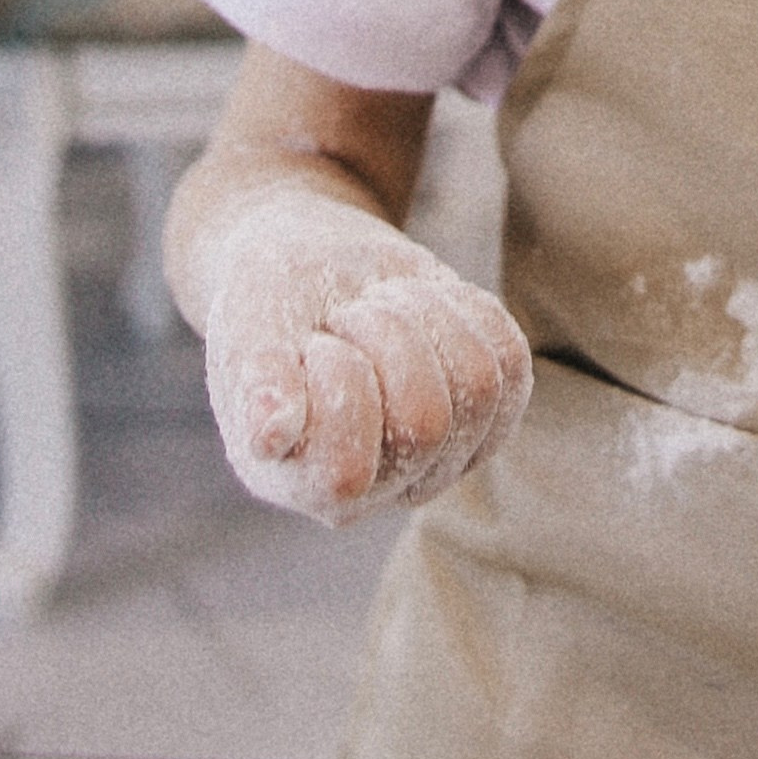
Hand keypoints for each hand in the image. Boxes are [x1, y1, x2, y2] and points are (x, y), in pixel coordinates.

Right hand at [201, 185, 531, 525]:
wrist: (322, 267)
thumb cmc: (275, 298)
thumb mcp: (249, 321)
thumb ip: (256, 377)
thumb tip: (269, 435)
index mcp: (301, 483)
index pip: (345, 473)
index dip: (338, 381)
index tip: (311, 342)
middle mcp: (377, 490)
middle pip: (424, 421)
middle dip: (386, 333)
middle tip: (349, 312)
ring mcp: (441, 459)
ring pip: (478, 384)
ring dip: (425, 314)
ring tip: (381, 305)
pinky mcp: (489, 416)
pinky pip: (508, 356)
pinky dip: (464, 307)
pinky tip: (423, 306)